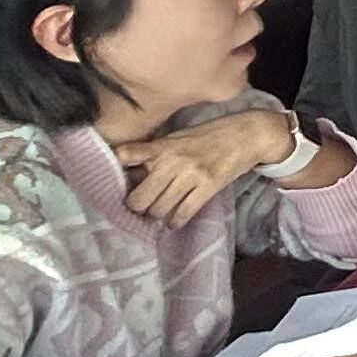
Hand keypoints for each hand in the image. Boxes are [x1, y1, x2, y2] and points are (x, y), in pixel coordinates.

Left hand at [107, 102, 294, 228]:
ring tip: (159, 213)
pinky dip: (174, 222)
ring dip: (156, 216)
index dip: (114, 169)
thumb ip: (156, 153)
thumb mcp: (178, 138)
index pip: (127, 155)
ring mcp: (191, 175)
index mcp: (162, 146)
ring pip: (158, 210)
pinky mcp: (208, 187)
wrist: (247, 134)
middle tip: (140, 208)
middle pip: (139, 197)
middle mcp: (172, 161)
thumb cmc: (209, 136)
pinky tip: (174, 220)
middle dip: (136, 207)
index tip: (109, 181)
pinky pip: (182, 214)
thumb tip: (132, 174)